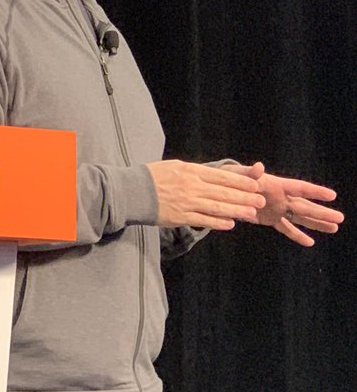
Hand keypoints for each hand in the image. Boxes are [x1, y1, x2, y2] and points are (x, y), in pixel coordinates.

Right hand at [146, 160, 265, 229]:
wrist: (132, 192)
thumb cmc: (152, 177)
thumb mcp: (175, 166)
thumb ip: (195, 172)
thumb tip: (213, 178)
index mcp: (191, 171)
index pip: (222, 176)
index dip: (240, 181)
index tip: (255, 185)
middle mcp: (192, 186)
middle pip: (224, 192)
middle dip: (245, 197)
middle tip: (261, 200)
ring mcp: (187, 202)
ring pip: (217, 207)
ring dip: (237, 210)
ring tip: (251, 213)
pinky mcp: (180, 216)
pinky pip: (204, 220)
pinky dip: (218, 222)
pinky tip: (230, 224)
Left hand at [226, 163, 343, 246]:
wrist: (225, 189)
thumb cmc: (233, 178)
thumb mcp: (238, 174)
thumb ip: (250, 173)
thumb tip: (259, 166)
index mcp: (276, 185)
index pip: (299, 188)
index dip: (315, 191)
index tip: (332, 195)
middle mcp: (282, 198)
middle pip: (305, 206)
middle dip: (322, 213)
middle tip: (340, 218)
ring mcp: (278, 209)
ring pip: (301, 218)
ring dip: (317, 224)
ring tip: (335, 228)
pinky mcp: (271, 219)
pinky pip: (286, 228)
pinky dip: (296, 236)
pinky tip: (310, 243)